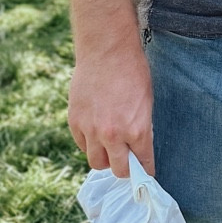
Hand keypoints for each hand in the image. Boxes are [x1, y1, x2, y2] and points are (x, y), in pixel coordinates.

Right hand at [68, 39, 153, 177]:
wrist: (106, 51)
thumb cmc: (132, 72)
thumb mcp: (146, 102)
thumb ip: (141, 127)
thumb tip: (137, 146)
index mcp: (137, 130)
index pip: (143, 164)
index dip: (146, 169)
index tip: (146, 171)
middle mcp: (113, 135)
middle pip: (118, 170)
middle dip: (126, 169)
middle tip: (128, 163)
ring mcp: (91, 130)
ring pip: (96, 162)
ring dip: (105, 159)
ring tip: (110, 149)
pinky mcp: (75, 122)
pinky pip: (82, 145)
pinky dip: (90, 144)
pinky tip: (96, 134)